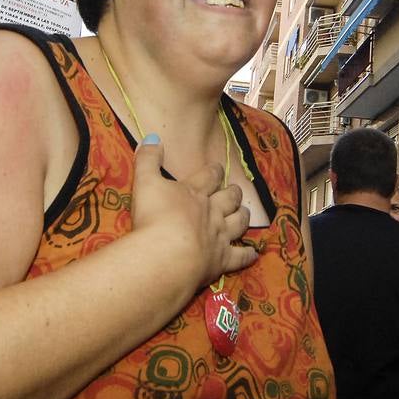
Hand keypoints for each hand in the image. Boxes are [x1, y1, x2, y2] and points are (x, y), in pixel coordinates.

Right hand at [130, 136, 254, 288]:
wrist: (166, 254)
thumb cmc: (153, 217)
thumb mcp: (145, 182)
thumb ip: (148, 159)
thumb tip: (152, 137)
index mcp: (194, 193)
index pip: (208, 177)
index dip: (214, 171)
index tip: (218, 168)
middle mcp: (211, 212)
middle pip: (228, 199)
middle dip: (232, 193)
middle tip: (235, 190)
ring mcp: (219, 237)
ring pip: (237, 223)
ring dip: (242, 217)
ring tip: (245, 212)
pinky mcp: (222, 261)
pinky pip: (240, 256)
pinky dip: (248, 254)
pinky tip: (254, 253)